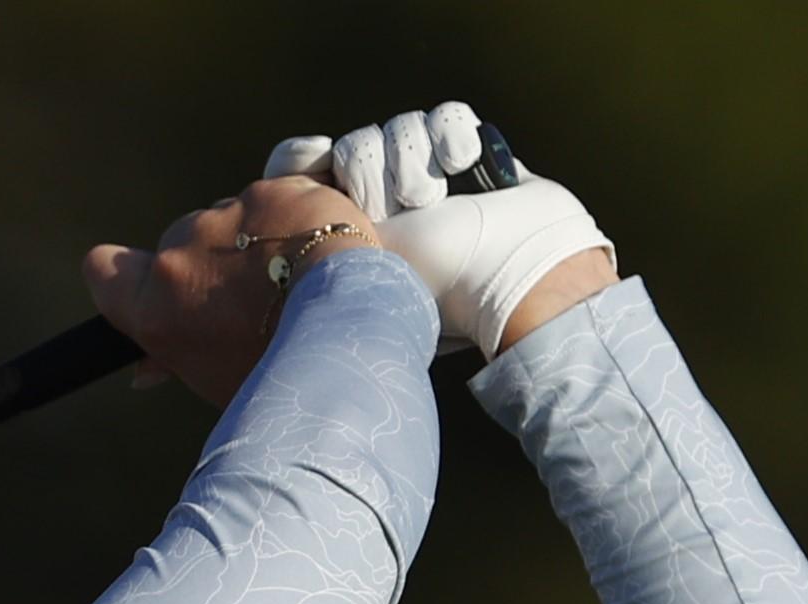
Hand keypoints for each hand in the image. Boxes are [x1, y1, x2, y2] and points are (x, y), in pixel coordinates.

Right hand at [80, 176, 382, 407]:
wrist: (344, 331)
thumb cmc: (280, 372)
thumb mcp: (218, 380)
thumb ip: (177, 356)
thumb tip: (143, 372)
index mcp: (155, 309)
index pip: (104, 270)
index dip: (124, 272)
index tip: (154, 284)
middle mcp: (177, 257)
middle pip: (179, 245)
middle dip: (212, 260)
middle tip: (258, 296)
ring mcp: (222, 217)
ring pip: (232, 219)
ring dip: (259, 238)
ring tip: (303, 277)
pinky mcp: (270, 191)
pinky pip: (279, 199)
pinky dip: (299, 218)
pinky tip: (326, 250)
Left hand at [264, 102, 612, 357]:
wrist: (519, 272)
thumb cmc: (440, 285)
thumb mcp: (364, 267)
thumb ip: (323, 238)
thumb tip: (288, 205)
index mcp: (355, 229)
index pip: (309, 174)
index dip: (304, 160)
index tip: (314, 158)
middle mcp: (388, 199)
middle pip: (356, 146)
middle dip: (378, 171)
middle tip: (407, 207)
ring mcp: (430, 173)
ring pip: (401, 127)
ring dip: (419, 159)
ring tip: (440, 198)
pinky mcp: (468, 151)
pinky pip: (445, 115)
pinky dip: (456, 136)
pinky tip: (468, 166)